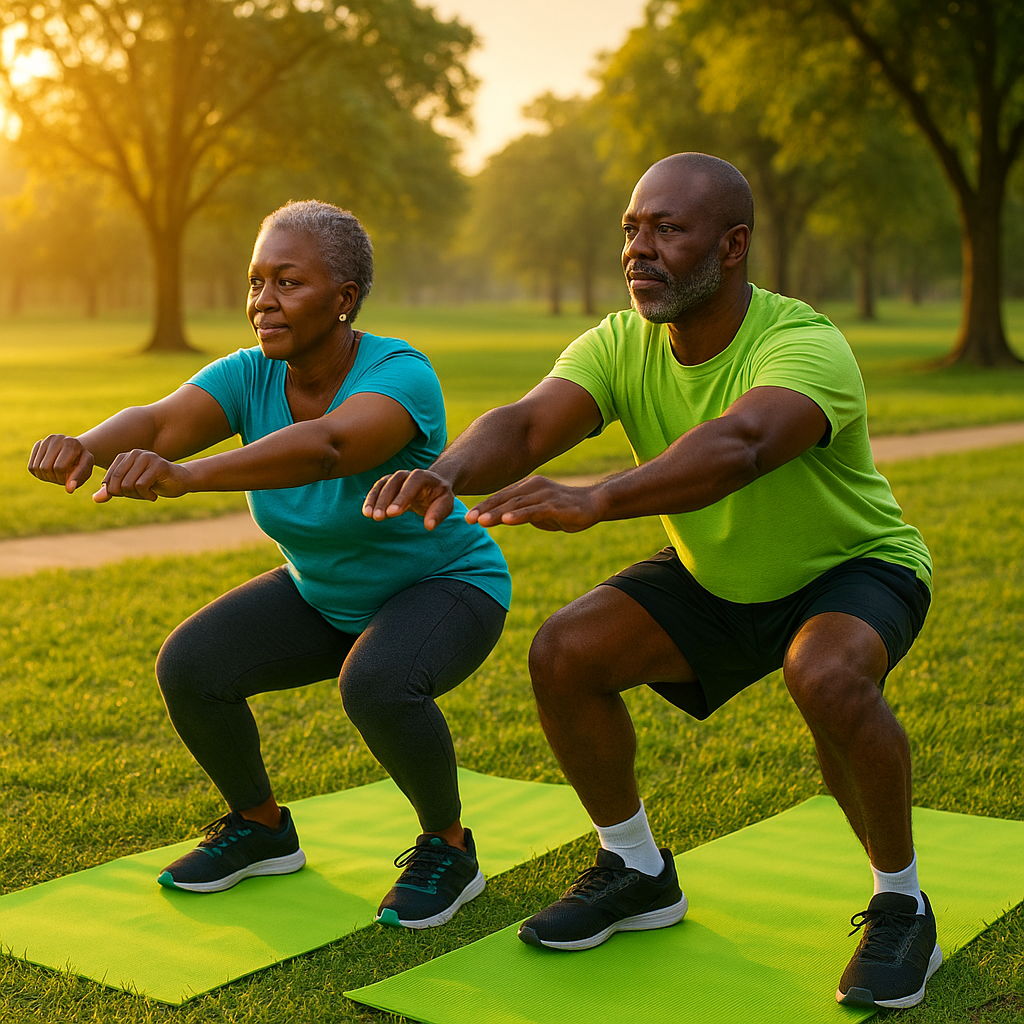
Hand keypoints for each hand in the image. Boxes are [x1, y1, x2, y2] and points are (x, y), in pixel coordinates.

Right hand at [28, 435, 95, 493]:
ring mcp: (45, 441)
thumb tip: (69, 489)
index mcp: (71, 444)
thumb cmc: (81, 462)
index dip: (62, 478)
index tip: (69, 479)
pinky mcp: (38, 445)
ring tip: (57, 473)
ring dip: (45, 477)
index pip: (59, 467)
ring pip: (35, 467)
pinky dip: (39, 473)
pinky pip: (31, 467)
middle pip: (45, 467)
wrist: (76, 451)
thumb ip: (78, 478)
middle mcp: (57, 439)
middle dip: (53, 478)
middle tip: (62, 477)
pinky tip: (49, 470)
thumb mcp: (85, 469)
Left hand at [94, 450, 191, 502]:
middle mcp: (134, 454)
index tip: (130, 494)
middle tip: (138, 496)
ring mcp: (147, 458)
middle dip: (126, 494)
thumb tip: (96, 499)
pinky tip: (154, 495)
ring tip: (147, 494)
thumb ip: (112, 492)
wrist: (181, 482)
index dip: (117, 493)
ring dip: (137, 496)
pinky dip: (146, 496)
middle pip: (117, 481)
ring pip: (128, 484)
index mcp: (124, 457)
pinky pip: (141, 485)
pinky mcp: (158, 465)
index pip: (108, 479)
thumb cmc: (154, 484)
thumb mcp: (130, 489)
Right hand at [363, 469, 455, 530]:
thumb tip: (429, 526)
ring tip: (368, 515)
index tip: (392, 513)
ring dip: (375, 499)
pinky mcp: (388, 483)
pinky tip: (366, 512)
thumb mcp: (445, 504)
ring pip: (383, 485)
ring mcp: (396, 477)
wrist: (433, 485)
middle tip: (378, 517)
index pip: (411, 484)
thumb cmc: (439, 496)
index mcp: (423, 477)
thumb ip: (438, 513)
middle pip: (394, 483)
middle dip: (385, 500)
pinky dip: (371, 499)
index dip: (401, 498)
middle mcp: (408, 474)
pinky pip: (377, 489)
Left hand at [468, 476, 602, 532]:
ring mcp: (545, 495)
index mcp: (527, 487)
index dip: (484, 506)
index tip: (468, 517)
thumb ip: (521, 512)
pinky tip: (507, 520)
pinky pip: (535, 510)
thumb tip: (504, 518)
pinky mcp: (556, 505)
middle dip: (485, 509)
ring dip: (498, 513)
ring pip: (517, 504)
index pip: (501, 497)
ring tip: (482, 521)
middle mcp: (534, 487)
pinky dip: (520, 515)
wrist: (594, 504)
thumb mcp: (538, 512)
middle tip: (468, 520)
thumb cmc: (564, 509)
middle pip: (505, 499)